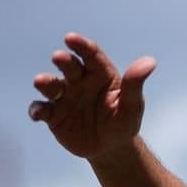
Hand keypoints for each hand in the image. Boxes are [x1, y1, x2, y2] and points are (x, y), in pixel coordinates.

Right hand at [28, 33, 155, 159]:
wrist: (110, 147)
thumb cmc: (124, 122)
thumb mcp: (132, 105)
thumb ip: (135, 84)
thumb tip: (150, 62)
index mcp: (100, 74)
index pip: (90, 54)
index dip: (81, 45)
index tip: (71, 38)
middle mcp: (79, 81)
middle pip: (69, 66)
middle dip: (63, 61)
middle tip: (59, 57)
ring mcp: (64, 97)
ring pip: (50, 84)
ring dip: (45, 82)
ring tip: (42, 82)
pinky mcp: (53, 115)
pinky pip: (41, 109)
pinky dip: (37, 109)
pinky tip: (38, 114)